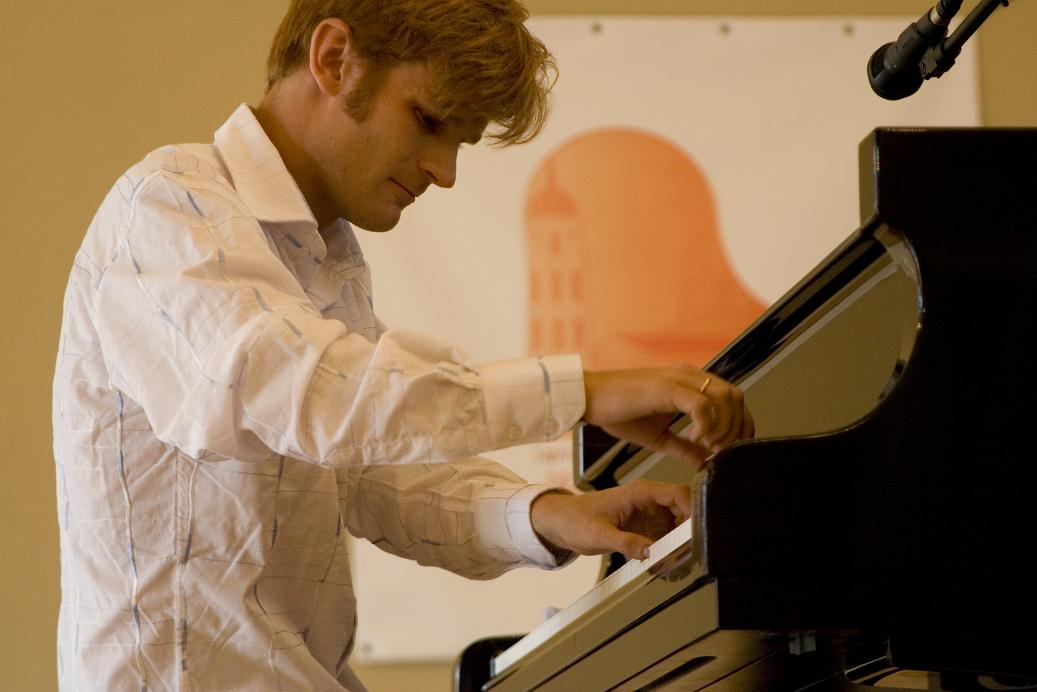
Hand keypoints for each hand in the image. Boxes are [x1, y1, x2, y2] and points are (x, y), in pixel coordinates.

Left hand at [530, 480, 690, 560]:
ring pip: (677, 524)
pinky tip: (670, 562)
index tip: (699, 530)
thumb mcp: (600, 535)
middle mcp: (648, 501)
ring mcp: (648, 514)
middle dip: (691, 528)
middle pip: (683, 509)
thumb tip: (652, 552)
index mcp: (640, 492)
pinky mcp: (644, 528)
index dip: (693, 509)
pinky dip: (670, 548)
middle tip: (693, 551)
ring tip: (683, 560)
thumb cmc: (575, 520)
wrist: (560, 523)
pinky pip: (665, 536)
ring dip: (682, 540)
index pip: (678, 493)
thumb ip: (627, 543)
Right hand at [583, 365, 753, 468]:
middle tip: (721, 451)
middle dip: (737, 428)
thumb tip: (706, 460)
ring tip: (708, 445)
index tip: (731, 449)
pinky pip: (700, 404)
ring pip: (724, 397)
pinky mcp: (666, 387)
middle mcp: (688, 376)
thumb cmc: (618, 412)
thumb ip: (684, 447)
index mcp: (688, 384)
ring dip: (723, 426)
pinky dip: (704, 425)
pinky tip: (693, 438)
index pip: (732, 399)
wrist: (588, 398)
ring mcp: (678, 379)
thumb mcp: (658, 437)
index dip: (740, 425)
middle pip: (735, 396)